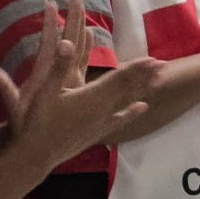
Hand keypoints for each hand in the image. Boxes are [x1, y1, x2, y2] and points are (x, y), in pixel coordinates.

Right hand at [0, 0, 159, 167]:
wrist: (35, 156)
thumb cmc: (36, 122)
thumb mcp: (44, 91)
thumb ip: (58, 66)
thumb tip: (66, 42)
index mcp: (92, 97)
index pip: (120, 78)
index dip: (136, 67)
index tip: (152, 58)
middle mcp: (102, 109)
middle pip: (128, 88)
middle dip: (146, 75)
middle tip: (164, 64)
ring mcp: (101, 122)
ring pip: (128, 101)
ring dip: (143, 89)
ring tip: (160, 80)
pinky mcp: (97, 133)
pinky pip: (120, 119)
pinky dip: (132, 111)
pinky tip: (143, 107)